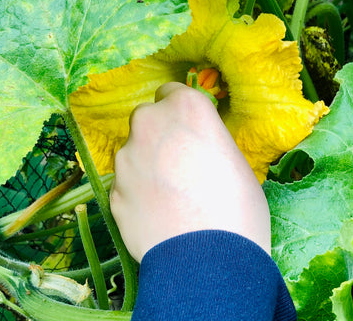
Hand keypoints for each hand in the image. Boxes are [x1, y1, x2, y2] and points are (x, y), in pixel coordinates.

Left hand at [110, 82, 270, 261]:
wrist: (210, 259)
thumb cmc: (238, 205)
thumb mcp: (233, 159)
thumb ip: (205, 139)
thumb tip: (194, 145)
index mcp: (186, 107)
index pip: (172, 91)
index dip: (180, 112)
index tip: (187, 129)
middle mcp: (150, 123)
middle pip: (147, 118)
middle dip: (158, 133)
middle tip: (177, 162)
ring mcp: (126, 157)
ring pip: (133, 151)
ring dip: (145, 162)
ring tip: (167, 195)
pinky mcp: (114, 191)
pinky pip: (125, 183)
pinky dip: (136, 192)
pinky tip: (156, 213)